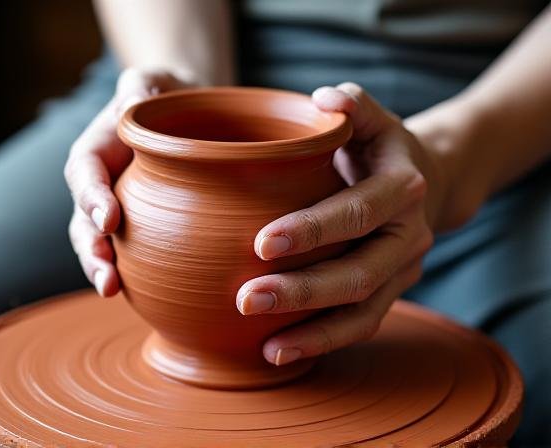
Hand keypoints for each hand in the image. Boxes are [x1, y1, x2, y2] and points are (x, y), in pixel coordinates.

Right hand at [65, 68, 192, 296]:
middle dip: (90, 251)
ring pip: (100, 246)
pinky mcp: (140, 230)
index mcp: (96, 152)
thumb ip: (139, 87)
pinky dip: (134, 274)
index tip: (108, 218)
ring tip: (112, 291)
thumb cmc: (166, 99)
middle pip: (83, 223)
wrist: (185, 120)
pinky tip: (151, 296)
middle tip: (105, 275)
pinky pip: (132, 254)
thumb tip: (132, 104)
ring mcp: (118, 212)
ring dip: (102, 270)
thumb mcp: (153, 83)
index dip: (91, 197)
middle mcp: (100, 188)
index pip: (84, 174)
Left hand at [236, 83, 443, 365]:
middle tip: (246, 299)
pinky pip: (360, 325)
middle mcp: (407, 235)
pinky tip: (280, 351)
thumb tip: (325, 98)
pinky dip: (323, 341)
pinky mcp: (390, 292)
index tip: (261, 243)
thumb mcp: (373, 119)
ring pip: (362, 311)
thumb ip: (354, 105)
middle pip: (358, 273)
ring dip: (314, 332)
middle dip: (302, 290)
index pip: (357, 212)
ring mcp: (402, 271)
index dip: (314, 230)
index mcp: (402, 188)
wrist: (424, 182)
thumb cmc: (379, 148)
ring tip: (266, 347)